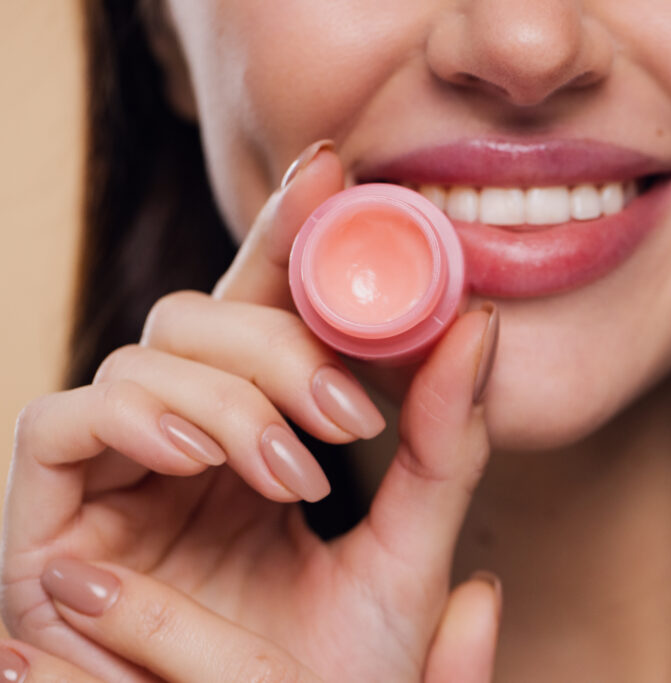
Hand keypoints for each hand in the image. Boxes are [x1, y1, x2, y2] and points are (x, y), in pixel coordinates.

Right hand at [1, 142, 500, 679]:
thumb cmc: (325, 673)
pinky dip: (140, 416)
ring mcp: (117, 469)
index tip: (338, 172)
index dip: (293, 233)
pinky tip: (204, 453)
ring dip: (234, 395)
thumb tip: (478, 329)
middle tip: (352, 409)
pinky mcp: (46, 513)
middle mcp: (186, 436)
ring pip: (150, 352)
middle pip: (208, 313)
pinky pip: (66, 419)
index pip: (270, 310)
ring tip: (298, 471)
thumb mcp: (405, 555)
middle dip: (281, 338)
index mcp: (262, 433)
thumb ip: (444, 451)